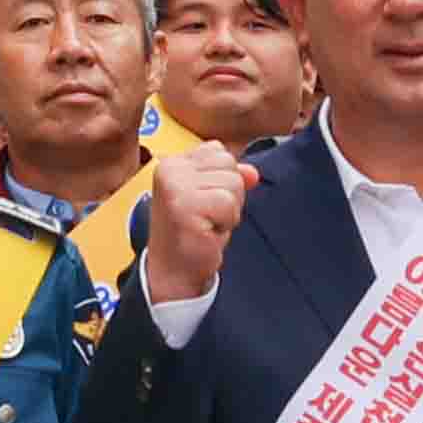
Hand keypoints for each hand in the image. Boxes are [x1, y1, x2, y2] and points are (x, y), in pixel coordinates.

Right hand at [139, 138, 248, 305]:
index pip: (219, 151)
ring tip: (207, 224)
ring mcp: (175, 186)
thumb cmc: (193, 234)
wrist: (174, 271)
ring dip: (229, 210)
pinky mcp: (185, 205)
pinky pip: (229, 204)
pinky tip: (208, 232)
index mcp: (173, 162)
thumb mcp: (212, 197)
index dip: (223, 180)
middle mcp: (170, 169)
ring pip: (233, 183)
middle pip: (229, 164)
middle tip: (208, 216)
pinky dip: (226, 222)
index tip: (204, 203)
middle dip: (229, 194)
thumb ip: (230, 178)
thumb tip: (253, 173)